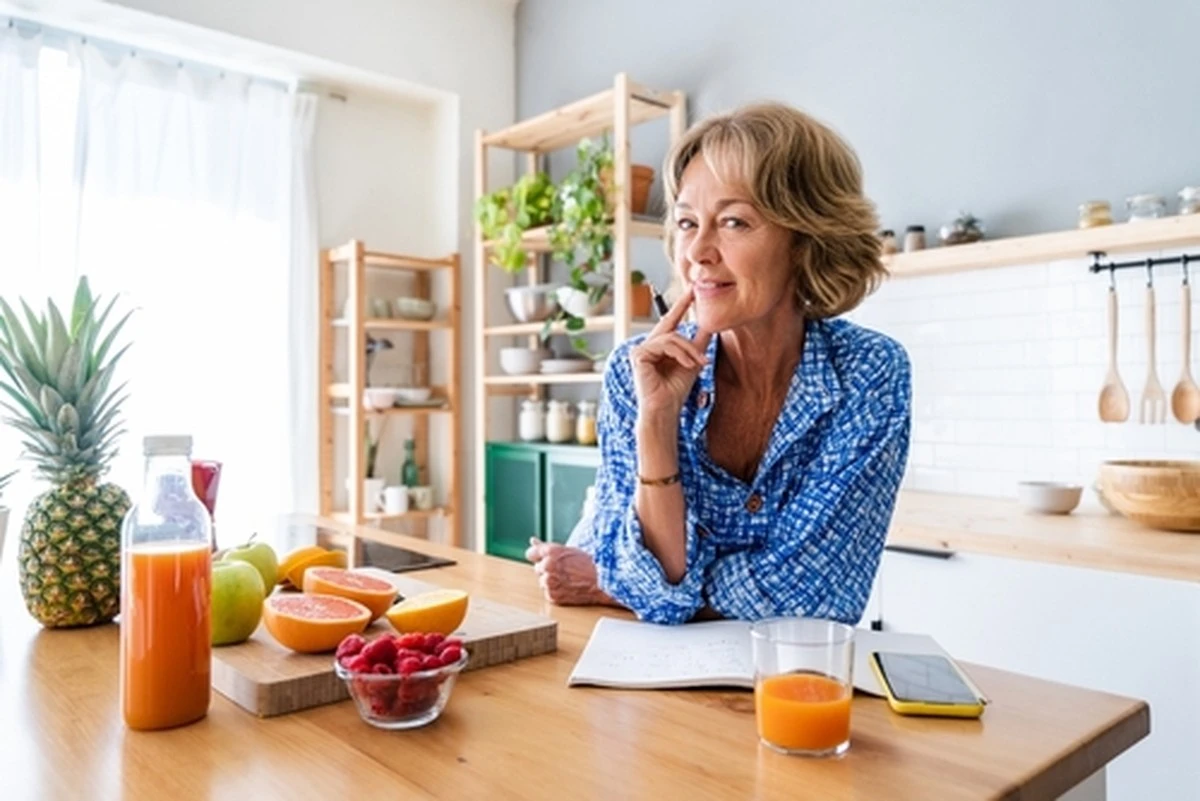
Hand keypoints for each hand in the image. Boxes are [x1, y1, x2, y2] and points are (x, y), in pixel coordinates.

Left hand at [525, 538, 614, 606]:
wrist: (603, 581)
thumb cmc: (589, 563)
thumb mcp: (567, 550)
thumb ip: (546, 548)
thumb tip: (533, 541)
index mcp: (551, 552)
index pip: (531, 553)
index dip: (538, 556)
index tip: (544, 558)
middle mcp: (547, 566)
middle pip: (537, 568)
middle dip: (547, 569)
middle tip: (564, 570)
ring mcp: (549, 582)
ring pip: (543, 582)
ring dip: (551, 581)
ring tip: (569, 579)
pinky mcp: (553, 596)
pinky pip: (548, 594)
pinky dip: (556, 592)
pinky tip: (569, 587)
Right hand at [630, 289, 712, 418]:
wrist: (667, 409)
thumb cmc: (677, 389)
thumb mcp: (693, 360)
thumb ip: (699, 342)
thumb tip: (711, 324)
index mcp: (659, 347)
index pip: (671, 322)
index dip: (681, 305)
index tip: (692, 289)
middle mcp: (648, 345)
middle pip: (671, 325)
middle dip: (682, 306)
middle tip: (694, 290)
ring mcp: (641, 349)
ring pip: (671, 336)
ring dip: (689, 349)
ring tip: (699, 363)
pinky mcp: (638, 355)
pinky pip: (664, 344)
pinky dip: (679, 354)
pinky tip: (688, 365)